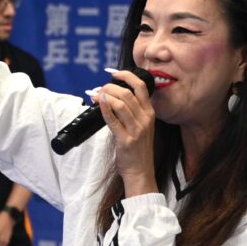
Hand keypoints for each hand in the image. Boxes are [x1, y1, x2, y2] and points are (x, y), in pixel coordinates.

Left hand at [98, 70, 156, 196]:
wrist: (141, 172)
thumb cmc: (138, 150)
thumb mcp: (141, 127)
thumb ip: (132, 111)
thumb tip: (113, 96)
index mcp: (150, 113)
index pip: (141, 87)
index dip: (127, 76)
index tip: (114, 74)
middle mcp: (145, 119)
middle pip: (127, 93)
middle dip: (110, 87)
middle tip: (99, 89)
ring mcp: (136, 129)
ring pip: (120, 103)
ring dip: (105, 96)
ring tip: (96, 96)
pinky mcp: (126, 139)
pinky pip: (113, 119)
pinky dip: (104, 108)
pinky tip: (98, 103)